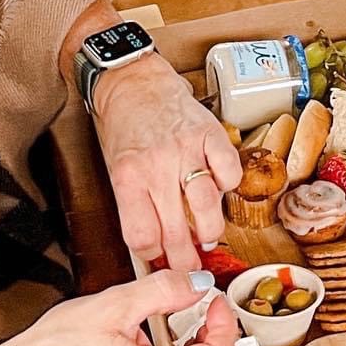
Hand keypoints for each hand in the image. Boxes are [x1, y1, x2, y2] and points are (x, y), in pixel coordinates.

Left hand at [92, 56, 241, 270]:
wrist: (133, 82)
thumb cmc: (124, 127)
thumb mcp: (116, 170)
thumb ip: (134, 207)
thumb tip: (155, 249)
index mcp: (127, 178)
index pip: (142, 237)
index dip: (153, 256)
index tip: (158, 258)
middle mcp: (157, 166)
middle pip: (176, 232)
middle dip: (185, 259)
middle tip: (189, 263)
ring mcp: (186, 149)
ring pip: (207, 208)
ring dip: (210, 230)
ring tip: (207, 234)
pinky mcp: (210, 133)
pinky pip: (229, 173)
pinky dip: (228, 185)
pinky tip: (218, 187)